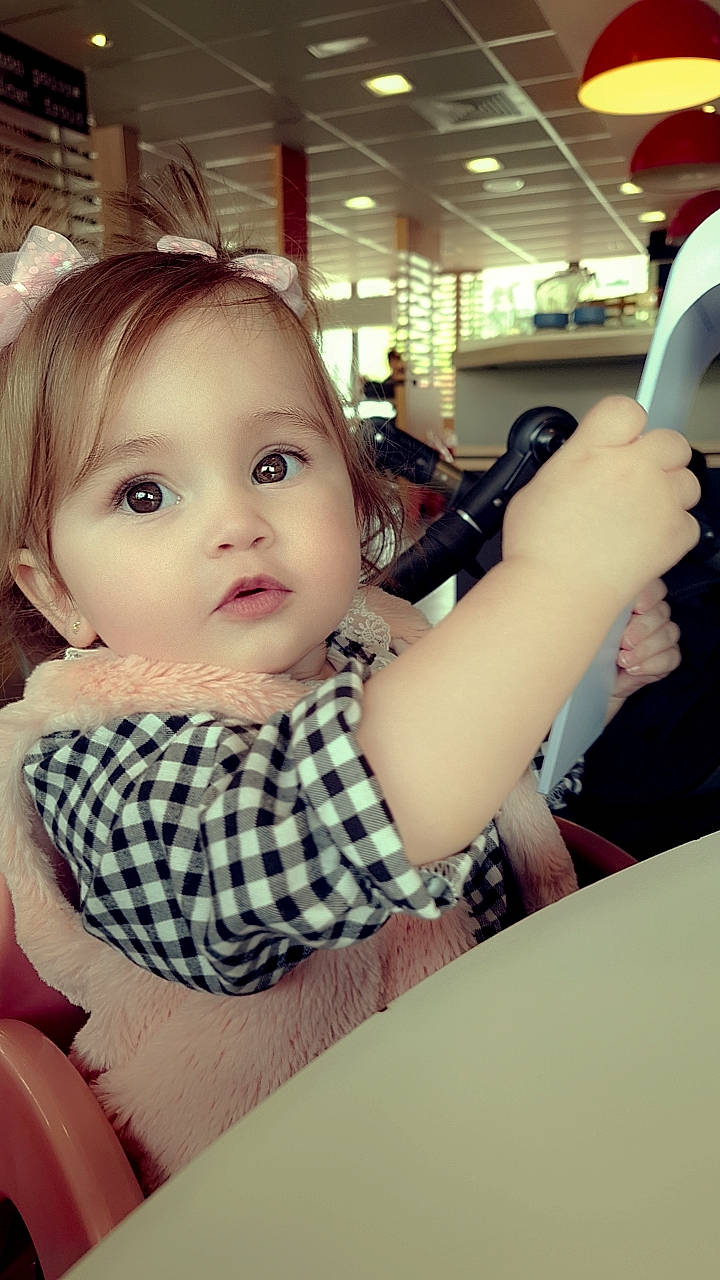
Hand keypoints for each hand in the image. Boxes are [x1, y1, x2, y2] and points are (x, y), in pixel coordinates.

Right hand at [502, 396, 700, 613]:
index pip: (627, 409)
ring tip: (637, 516)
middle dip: (657, 458)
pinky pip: (688, 520)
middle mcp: (632, 466)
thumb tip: (586, 461)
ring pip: (687, 480)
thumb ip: (573, 463)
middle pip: (670, 440)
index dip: (625, 427)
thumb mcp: (537, 486)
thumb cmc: (540, 548)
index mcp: (593, 449)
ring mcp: (659, 497)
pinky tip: (643, 541)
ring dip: (669, 493)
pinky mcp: (677, 531)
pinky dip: (672, 531)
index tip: (621, 441)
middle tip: (635, 481)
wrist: (558, 592)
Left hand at [605, 579, 679, 720]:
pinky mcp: (667, 657)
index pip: (654, 587)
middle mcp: (652, 615)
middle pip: (661, 612)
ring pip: (668, 633)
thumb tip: (604, 605)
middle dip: (642, 629)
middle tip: (623, 643)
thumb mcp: (592, 628)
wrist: (591, 681)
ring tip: (623, 660)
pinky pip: (671, 656)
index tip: (636, 609)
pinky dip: (652, 664)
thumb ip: (602, 613)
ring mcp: (663, 636)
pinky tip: (633, 669)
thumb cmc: (589, 649)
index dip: (649, 596)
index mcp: (635, 601)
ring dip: (646, 648)